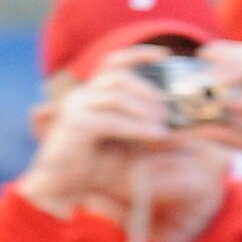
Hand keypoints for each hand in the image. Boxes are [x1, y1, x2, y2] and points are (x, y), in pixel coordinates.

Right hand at [20, 60, 173, 217]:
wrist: (64, 187)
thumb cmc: (95, 164)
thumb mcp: (127, 141)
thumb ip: (145, 126)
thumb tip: (177, 122)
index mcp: (93, 94)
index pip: (114, 63)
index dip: (139, 55)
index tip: (165, 55)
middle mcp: (83, 95)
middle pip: (120, 77)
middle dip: (148, 91)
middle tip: (168, 111)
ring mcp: (76, 107)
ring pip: (117, 96)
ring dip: (145, 110)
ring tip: (163, 126)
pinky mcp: (76, 125)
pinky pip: (113, 121)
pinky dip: (139, 128)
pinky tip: (156, 135)